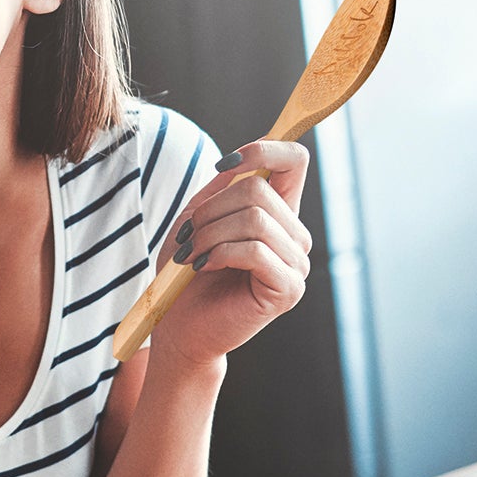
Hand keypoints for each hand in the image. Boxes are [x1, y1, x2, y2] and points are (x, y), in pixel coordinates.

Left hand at [152, 139, 311, 370]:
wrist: (180, 326)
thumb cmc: (187, 272)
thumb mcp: (200, 217)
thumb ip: (226, 186)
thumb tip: (249, 153)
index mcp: (279, 214)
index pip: (294, 160)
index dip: (263, 149)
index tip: (224, 167)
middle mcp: (295, 237)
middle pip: (259, 189)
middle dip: (211, 210)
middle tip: (189, 238)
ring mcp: (296, 264)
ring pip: (255, 219)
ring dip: (210, 235)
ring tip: (191, 256)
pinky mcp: (288, 290)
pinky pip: (255, 251)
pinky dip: (220, 254)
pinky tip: (203, 267)